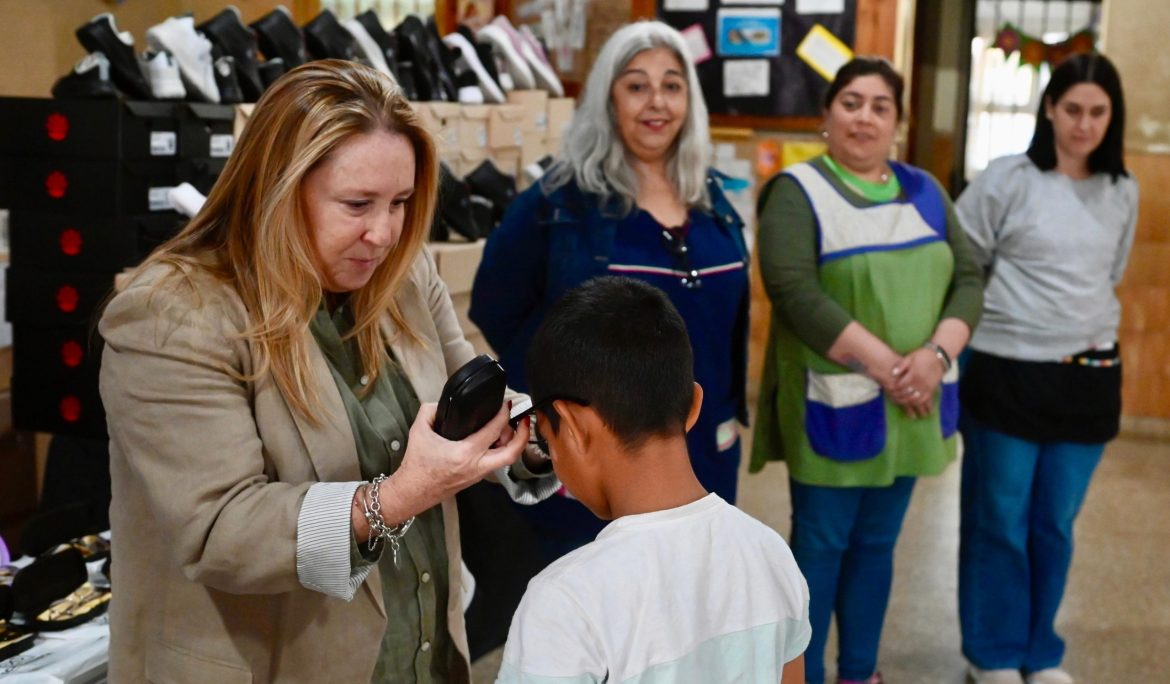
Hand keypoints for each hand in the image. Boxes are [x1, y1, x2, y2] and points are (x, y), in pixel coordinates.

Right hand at [378, 403, 529, 523]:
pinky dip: (501, 450)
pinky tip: (496, 440)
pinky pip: (496, 463)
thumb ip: (429, 411)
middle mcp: (476, 466)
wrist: (412, 492)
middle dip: (523, 435)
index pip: (493, 431)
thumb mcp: (418, 431)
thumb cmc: (416, 466)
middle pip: (512, 453)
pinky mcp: (476, 478)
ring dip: (513, 443)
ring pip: (507, 460)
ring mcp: (479, 475)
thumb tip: (440, 404)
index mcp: (464, 454)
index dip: (503, 415)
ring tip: (509, 427)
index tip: (506, 404)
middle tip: (524, 420)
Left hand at [890, 348, 944, 418]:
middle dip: (900, 396)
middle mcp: (920, 382)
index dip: (894, 388)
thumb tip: (893, 373)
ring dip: (910, 402)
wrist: (938, 357)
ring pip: (917, 399)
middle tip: (895, 397)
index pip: (901, 385)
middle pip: (907, 394)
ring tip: (903, 402)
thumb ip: (901, 365)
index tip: (889, 388)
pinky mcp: (932, 388)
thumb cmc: (922, 355)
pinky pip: (926, 399)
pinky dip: (920, 403)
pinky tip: (915, 404)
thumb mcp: (910, 357)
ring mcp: (927, 386)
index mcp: (913, 374)